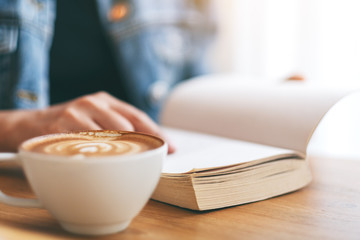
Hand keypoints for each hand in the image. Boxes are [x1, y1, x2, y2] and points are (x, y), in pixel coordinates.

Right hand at [0, 92, 174, 152]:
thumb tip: (146, 148)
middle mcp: (94, 102)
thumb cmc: (69, 125)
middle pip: (129, 126)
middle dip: (143, 146)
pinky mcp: (61, 126)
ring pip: (110, 137)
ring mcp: (77, 113)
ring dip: (122, 154)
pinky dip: (98, 158)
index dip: (157, 133)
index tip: (170, 148)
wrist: (30, 124)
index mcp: (106, 100)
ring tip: (128, 167)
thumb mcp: (94, 119)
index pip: (138, 116)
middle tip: (152, 161)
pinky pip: (87, 146)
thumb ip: (116, 129)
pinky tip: (102, 165)